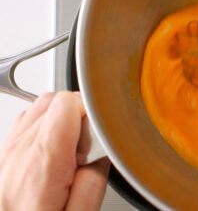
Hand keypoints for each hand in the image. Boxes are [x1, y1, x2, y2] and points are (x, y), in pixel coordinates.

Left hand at [0, 92, 109, 210]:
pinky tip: (55, 150)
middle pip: (56, 101)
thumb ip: (94, 181)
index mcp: (42, 162)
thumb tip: (101, 156)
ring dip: (62, 119)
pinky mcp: (3, 154)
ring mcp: (7, 150)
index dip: (92, 111)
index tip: (101, 133)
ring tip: (71, 150)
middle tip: (88, 146)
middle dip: (80, 115)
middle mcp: (20, 150)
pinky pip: (26, 123)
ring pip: (40, 107)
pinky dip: (45, 126)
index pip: (68, 104)